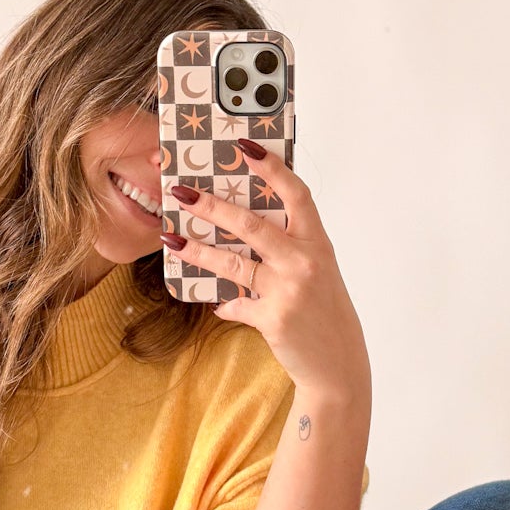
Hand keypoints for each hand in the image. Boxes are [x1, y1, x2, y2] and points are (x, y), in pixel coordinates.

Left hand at [164, 145, 369, 399]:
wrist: (337, 362)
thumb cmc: (324, 309)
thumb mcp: (316, 270)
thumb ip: (287, 247)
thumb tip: (242, 227)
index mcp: (317, 242)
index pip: (295, 194)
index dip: (271, 168)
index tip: (244, 147)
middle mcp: (304, 261)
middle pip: (251, 225)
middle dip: (212, 206)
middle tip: (182, 192)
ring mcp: (288, 290)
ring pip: (232, 263)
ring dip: (197, 251)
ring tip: (172, 238)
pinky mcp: (273, 318)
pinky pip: (235, 304)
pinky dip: (223, 304)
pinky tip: (214, 302)